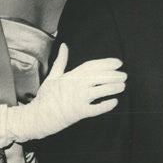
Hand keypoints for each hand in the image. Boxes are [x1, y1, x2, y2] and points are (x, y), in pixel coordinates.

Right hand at [8, 43, 125, 140]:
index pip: (91, 66)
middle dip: (113, 75)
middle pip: (98, 77)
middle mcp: (75, 86)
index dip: (106, 63)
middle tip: (124, 75)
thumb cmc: (46, 96)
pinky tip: (114, 102)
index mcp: (70, 76)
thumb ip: (61, 61)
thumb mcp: (53, 76)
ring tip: (122, 86)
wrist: (38, 116)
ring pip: (99, 92)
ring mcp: (77, 99)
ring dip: (112, 88)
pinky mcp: (79, 113)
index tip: (119, 63)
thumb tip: (64, 46)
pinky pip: (96, 109)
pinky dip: (106, 105)